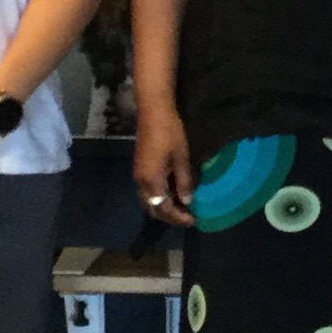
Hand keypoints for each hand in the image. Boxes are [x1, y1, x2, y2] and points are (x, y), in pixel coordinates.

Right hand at [135, 106, 196, 226]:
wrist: (153, 112)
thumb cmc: (170, 133)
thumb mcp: (181, 158)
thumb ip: (184, 181)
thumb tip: (187, 201)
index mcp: (152, 181)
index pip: (164, 208)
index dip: (178, 218)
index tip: (193, 220)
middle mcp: (141, 182)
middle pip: (153, 209)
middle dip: (169, 216)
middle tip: (187, 216)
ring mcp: (138, 175)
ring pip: (148, 201)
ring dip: (163, 207)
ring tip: (182, 206)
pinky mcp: (139, 169)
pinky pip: (147, 192)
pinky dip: (159, 197)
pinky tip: (172, 192)